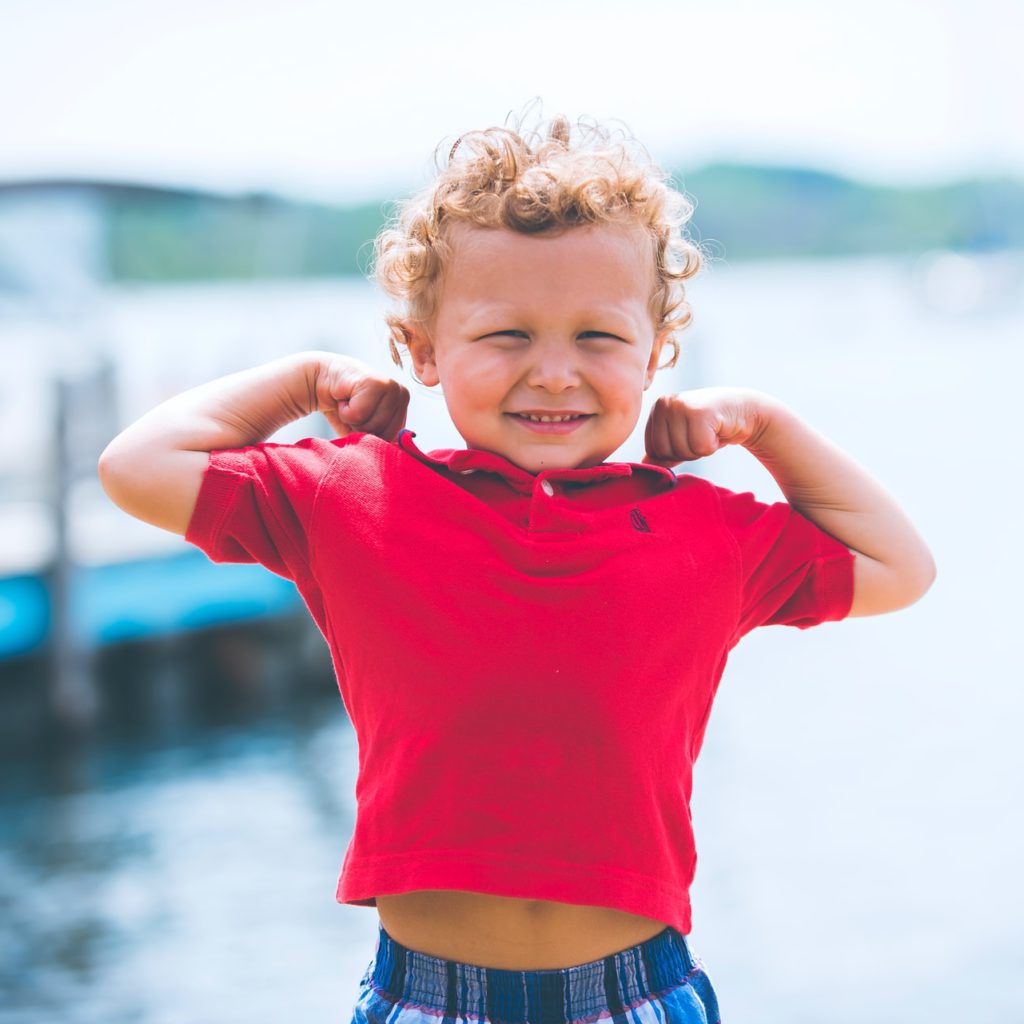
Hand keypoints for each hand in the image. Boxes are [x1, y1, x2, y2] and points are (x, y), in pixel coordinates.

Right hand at [311, 355, 409, 440]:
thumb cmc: (343, 408)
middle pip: (385, 435)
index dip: (371, 436)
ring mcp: (391, 387)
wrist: (319, 380)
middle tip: (353, 409)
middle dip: (362, 428)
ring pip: (373, 426)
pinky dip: (345, 411)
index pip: (394, 440)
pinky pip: (359, 414)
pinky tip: (343, 397)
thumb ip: (379, 440)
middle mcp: (402, 394)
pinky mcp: (375, 383)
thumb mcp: (365, 429)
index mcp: (403, 406)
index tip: (361, 418)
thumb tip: (387, 458)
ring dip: (352, 419)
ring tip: (348, 403)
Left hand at [643, 387, 771, 466]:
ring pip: (682, 451)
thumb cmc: (710, 426)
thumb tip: (643, 464)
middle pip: (665, 452)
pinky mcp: (699, 412)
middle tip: (702, 434)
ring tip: (710, 431)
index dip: (674, 453)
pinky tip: (718, 430)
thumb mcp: (682, 436)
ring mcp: (681, 406)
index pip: (652, 450)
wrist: (744, 410)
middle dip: (687, 452)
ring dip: (701, 449)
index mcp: (657, 408)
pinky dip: (713, 446)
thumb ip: (662, 450)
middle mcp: (665, 403)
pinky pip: (700, 448)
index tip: (689, 437)